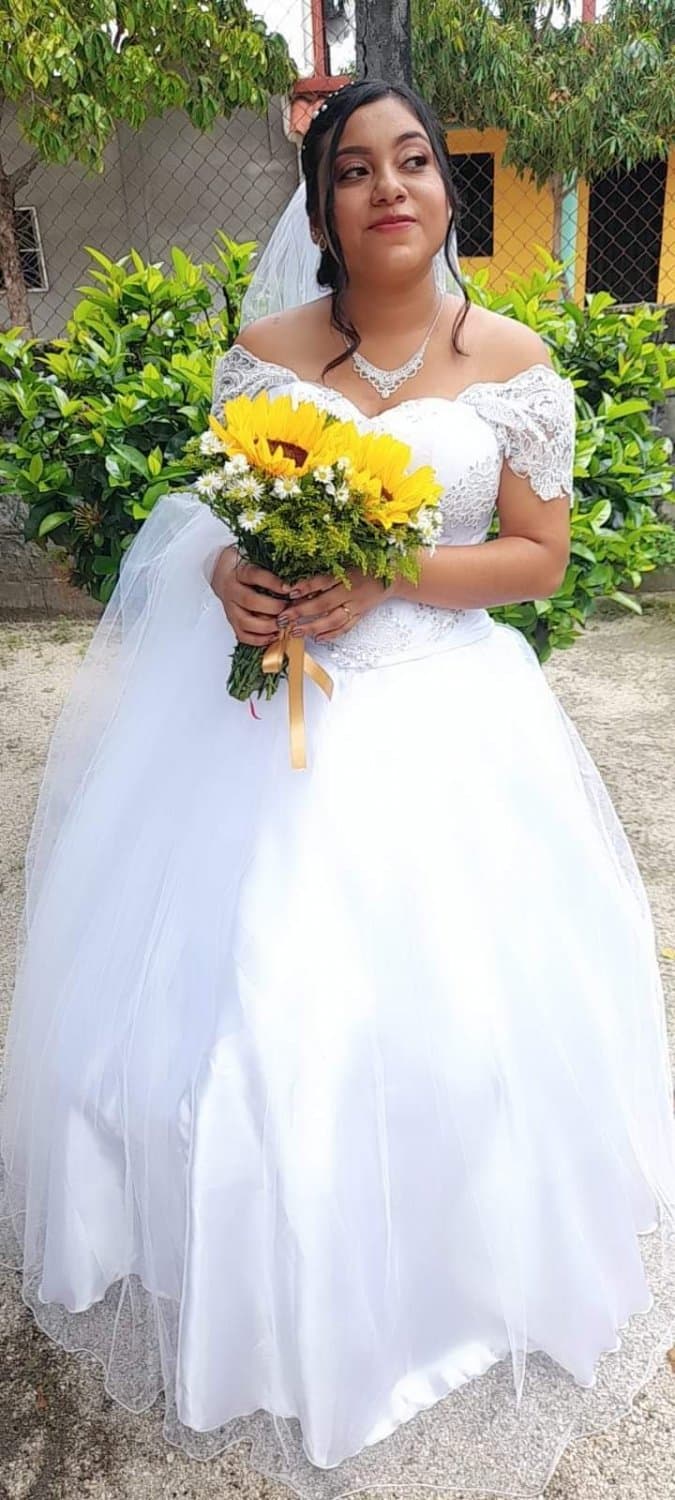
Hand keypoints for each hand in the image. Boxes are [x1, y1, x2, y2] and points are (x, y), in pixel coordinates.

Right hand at [211, 545, 290, 646]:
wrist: (221, 572)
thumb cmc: (245, 566)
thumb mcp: (256, 560)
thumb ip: (273, 567)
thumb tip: (296, 580)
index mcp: (239, 571)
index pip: (255, 575)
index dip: (272, 583)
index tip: (289, 589)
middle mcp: (232, 590)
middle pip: (250, 601)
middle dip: (273, 607)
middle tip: (289, 609)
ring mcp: (230, 607)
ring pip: (245, 621)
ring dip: (267, 626)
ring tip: (283, 625)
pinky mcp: (231, 621)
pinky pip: (242, 635)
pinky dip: (259, 639)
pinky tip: (274, 635)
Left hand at [275, 568, 391, 643]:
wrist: (394, 576)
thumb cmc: (366, 566)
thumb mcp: (347, 563)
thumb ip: (327, 574)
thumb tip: (301, 584)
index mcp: (347, 575)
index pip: (323, 582)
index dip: (306, 587)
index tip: (290, 592)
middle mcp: (352, 592)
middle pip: (324, 604)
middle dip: (302, 612)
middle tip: (284, 618)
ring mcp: (357, 606)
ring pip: (333, 620)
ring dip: (314, 627)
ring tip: (296, 631)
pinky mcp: (361, 615)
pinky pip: (345, 627)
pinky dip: (331, 634)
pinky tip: (317, 639)